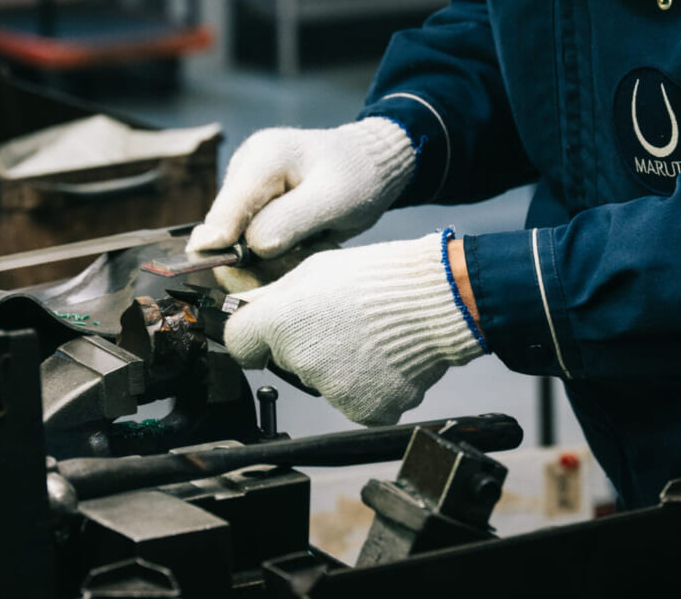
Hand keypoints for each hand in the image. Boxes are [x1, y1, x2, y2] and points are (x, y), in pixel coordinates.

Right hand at [188, 118, 414, 257]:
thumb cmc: (357, 178)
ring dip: (276, 259)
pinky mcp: (255, 212)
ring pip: (241, 247)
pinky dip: (283, 255)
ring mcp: (247, 193)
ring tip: (315, 245)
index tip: (248, 274)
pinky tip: (309, 244)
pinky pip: (257, 248)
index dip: (227, 249)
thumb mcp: (331, 200)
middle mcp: (244, 173)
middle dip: (261, 259)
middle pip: (227, 236)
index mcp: (260, 158)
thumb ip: (288, 221)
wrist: (371, 169)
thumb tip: (249, 248)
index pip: (224, 214)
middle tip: (305, 257)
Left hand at [224, 231, 487, 424]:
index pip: (240, 345)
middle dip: (307, 347)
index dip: (258, 335)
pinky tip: (387, 359)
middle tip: (344, 322)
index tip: (276, 330)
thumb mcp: (317, 269)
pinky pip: (358, 402)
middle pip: (287, 363)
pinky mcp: (367, 412)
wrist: (441, 301)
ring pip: (324, 384)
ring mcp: (334, 393)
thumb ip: (274, 295)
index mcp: (281, 322)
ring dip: (341, 368)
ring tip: (372, 338)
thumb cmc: (382, 277)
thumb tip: (246, 309)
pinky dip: (371, 386)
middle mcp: (301, 363)